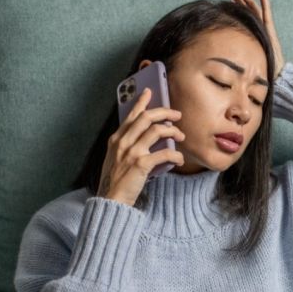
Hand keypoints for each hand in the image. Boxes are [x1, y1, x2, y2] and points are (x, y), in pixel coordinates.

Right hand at [97, 88, 185, 206]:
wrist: (111, 199)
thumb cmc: (116, 180)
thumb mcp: (116, 158)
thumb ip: (128, 146)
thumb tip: (148, 138)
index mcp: (116, 139)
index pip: (131, 115)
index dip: (142, 102)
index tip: (150, 91)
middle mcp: (123, 142)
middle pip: (146, 118)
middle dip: (164, 112)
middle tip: (177, 114)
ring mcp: (131, 152)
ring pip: (156, 131)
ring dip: (173, 131)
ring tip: (181, 136)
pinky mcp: (141, 164)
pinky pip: (164, 153)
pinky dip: (175, 155)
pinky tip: (179, 159)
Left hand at [228, 0, 285, 80]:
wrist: (274, 77)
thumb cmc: (256, 73)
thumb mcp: (239, 62)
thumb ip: (231, 56)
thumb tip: (213, 60)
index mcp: (247, 36)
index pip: (240, 19)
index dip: (233, 8)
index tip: (225, 0)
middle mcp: (255, 32)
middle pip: (246, 12)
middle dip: (239, 0)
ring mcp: (264, 32)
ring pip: (255, 12)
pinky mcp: (270, 34)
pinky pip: (267, 17)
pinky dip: (266, 6)